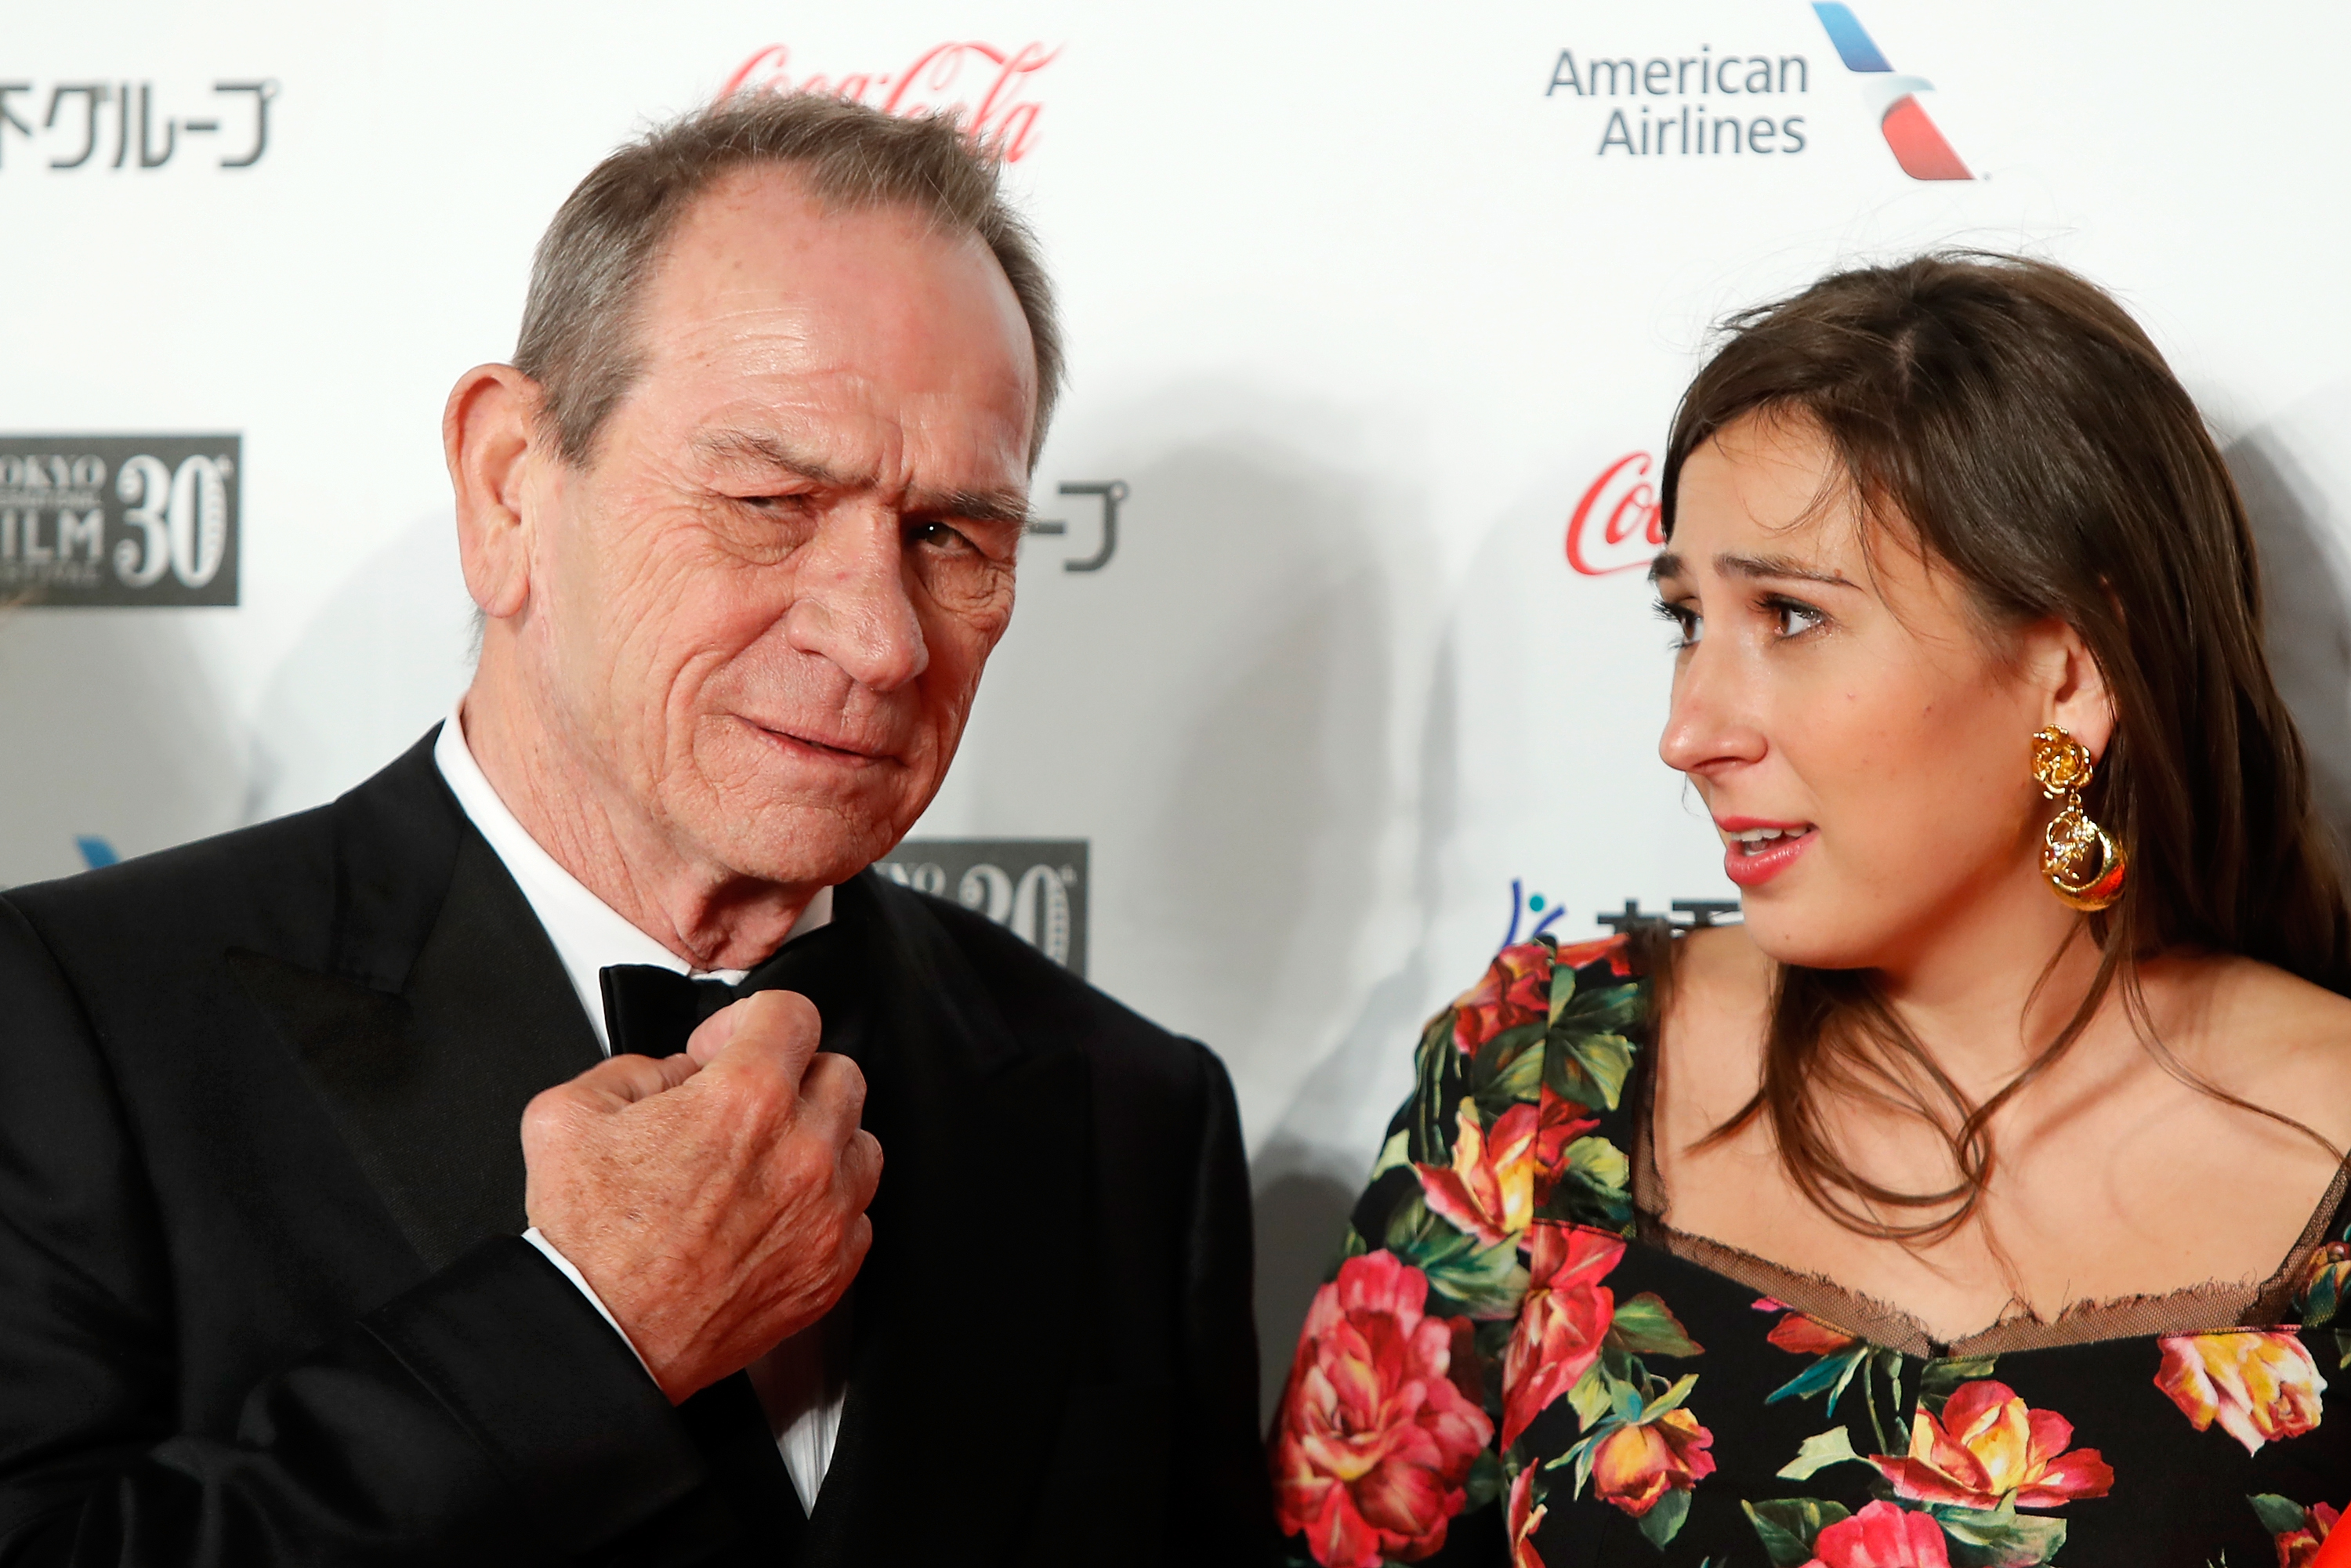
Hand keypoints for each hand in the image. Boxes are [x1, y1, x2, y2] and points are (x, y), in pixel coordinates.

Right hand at [520, 990, 882, 1401]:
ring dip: (820, 1141)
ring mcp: (825, 1213)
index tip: (726, 1049)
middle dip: (791, 1077)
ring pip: (860, 1142)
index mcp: (745, 1099)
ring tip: (764, 1163)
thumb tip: (677, 1073)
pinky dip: (824, 1209)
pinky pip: (857, 1215)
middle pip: (839, 1072)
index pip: (792, 1012)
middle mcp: (802, 1151)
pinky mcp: (831, 1268)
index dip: (749, 1021)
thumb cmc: (588, 1243)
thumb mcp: (568, 1113)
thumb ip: (635, 1068)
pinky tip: (773, 1217)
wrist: (601, 1338)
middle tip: (747, 1105)